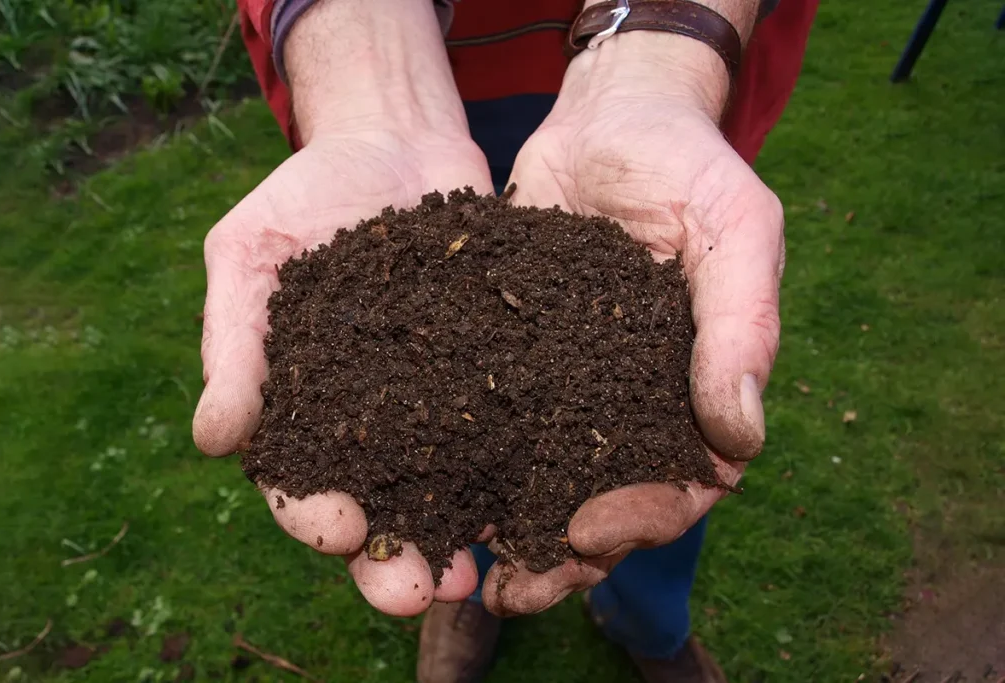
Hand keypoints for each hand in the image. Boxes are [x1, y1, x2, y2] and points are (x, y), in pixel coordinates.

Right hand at [194, 0, 494, 616]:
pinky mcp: (495, 371)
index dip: (315, 516)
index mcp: (304, 407)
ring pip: (449, 488)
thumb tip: (213, 440)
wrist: (394, 139)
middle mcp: (374, 420)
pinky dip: (521, 470)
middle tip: (419, 592)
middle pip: (381, 509)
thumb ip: (234, 343)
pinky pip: (509, 429)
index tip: (339, 531)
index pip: (300, 482)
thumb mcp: (251, 254)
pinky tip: (542, 499)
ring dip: (462, 536)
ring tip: (481, 571)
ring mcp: (439, 400)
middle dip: (395, 559)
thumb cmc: (306, 195)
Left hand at [482, 33, 783, 615]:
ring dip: (505, 528)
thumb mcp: (735, 230)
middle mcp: (630, 401)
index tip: (588, 532)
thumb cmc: (689, 165)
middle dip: (561, 554)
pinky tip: (420, 489)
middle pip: (603, 502)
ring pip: (540, 477)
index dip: (642, 519)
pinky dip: (460, 461)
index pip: (682, 483)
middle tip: (511, 589)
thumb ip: (743, 326)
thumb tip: (741, 440)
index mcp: (694, 390)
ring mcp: (568, 384)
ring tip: (457, 567)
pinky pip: (488, 420)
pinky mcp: (511, 357)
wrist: (610, 116)